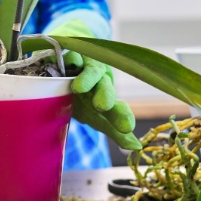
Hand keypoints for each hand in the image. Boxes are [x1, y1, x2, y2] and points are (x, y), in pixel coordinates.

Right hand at [47, 20, 140, 149]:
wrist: (67, 61)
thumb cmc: (81, 93)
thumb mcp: (93, 114)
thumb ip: (112, 129)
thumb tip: (136, 147)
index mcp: (104, 97)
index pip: (116, 108)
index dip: (120, 116)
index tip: (127, 128)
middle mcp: (98, 80)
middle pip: (104, 87)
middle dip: (105, 95)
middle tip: (102, 106)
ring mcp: (84, 64)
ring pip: (89, 70)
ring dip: (86, 78)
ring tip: (79, 88)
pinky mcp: (68, 52)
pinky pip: (68, 56)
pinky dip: (67, 60)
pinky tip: (64, 65)